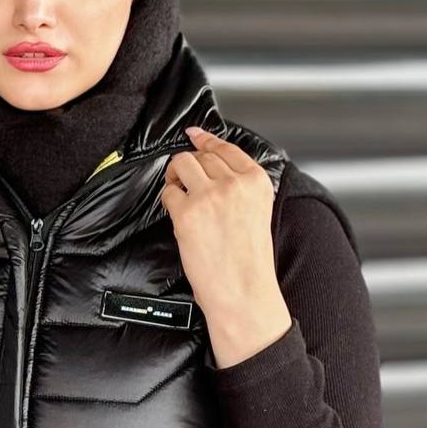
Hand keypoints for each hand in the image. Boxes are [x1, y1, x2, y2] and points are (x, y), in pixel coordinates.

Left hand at [159, 126, 291, 366]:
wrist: (243, 292)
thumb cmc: (249, 263)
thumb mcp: (258, 214)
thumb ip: (241, 189)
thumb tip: (214, 172)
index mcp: (257, 183)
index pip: (227, 148)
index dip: (206, 140)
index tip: (195, 134)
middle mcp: (234, 184)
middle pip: (202, 155)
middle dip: (190, 164)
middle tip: (183, 177)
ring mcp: (209, 196)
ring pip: (183, 164)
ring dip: (175, 173)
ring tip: (176, 187)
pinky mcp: (187, 212)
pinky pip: (168, 192)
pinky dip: (168, 198)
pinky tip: (176, 211)